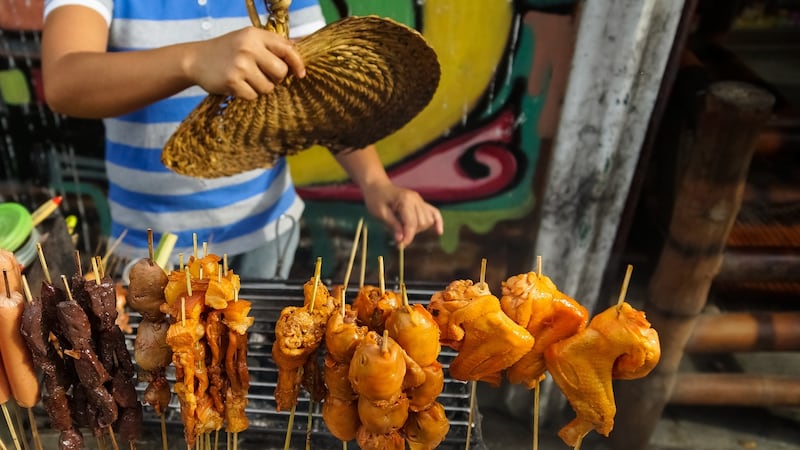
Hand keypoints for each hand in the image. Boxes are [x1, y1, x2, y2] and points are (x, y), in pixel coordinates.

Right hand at [186, 27, 304, 99]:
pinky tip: (238, 85)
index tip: (300, 74)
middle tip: (263, 75)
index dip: (297, 63)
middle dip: (276, 78)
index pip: (287, 49)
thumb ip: (271, 44)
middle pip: (281, 72)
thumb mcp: (248, 39)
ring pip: (268, 87)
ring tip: (247, 79)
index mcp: (255, 35)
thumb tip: (299, 49)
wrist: (195, 59)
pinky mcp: (232, 81)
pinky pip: (253, 96)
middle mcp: (248, 48)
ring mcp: (240, 65)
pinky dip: (248, 94)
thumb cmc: (227, 50)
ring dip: (260, 88)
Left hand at [362, 182, 443, 246]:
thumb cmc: (376, 198)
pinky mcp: (421, 203)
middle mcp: (416, 199)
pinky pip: (434, 212)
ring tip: (405, 229)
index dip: (407, 237)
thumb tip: (401, 239)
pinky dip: (437, 222)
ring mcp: (420, 200)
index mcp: (405, 200)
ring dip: (419, 229)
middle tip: (398, 235)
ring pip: (428, 220)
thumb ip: (392, 225)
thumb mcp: (380, 213)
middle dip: (412, 232)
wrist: (377, 186)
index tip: (400, 246)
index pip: (412, 223)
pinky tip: (438, 232)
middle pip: (422, 223)